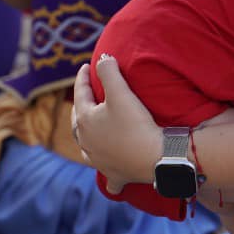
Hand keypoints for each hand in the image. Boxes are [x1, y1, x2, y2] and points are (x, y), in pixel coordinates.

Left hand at [72, 56, 160, 185]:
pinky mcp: (115, 175)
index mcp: (85, 121)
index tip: (86, 66)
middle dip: (80, 106)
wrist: (155, 158)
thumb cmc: (136, 124)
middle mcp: (86, 142)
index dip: (83, 78)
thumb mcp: (121, 93)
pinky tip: (107, 173)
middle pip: (78, 121)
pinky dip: (106, 172)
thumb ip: (109, 71)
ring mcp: (99, 161)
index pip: (80, 94)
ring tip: (89, 130)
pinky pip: (107, 176)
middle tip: (86, 95)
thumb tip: (102, 58)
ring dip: (86, 137)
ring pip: (86, 147)